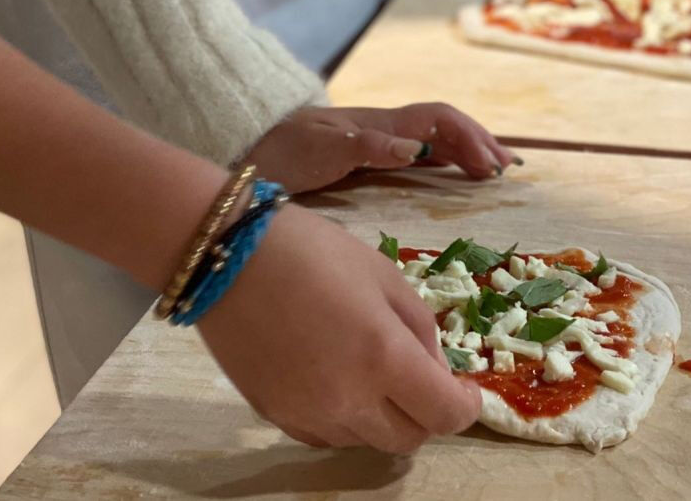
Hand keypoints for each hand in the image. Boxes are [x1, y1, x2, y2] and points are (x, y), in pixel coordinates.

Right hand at [197, 205, 481, 453]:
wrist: (225, 256)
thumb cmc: (312, 251)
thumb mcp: (383, 274)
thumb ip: (419, 327)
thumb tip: (434, 367)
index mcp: (383, 358)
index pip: (444, 415)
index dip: (464, 407)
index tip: (466, 390)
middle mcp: (348, 400)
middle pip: (408, 440)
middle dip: (426, 414)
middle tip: (420, 379)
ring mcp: (307, 414)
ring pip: (366, 440)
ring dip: (383, 416)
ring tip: (371, 372)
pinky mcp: (274, 416)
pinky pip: (326, 436)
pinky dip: (344, 418)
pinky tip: (335, 380)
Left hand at [244, 104, 520, 192]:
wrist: (242, 151)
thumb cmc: (278, 154)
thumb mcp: (320, 153)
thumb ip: (367, 148)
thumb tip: (417, 150)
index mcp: (377, 123)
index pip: (437, 120)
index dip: (469, 138)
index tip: (491, 168)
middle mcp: (382, 127)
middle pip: (443, 126)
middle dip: (478, 141)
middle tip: (508, 169)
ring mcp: (375, 139)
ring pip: (433, 137)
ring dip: (466, 149)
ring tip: (493, 169)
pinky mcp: (365, 154)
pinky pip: (418, 151)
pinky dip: (445, 160)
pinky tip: (452, 173)